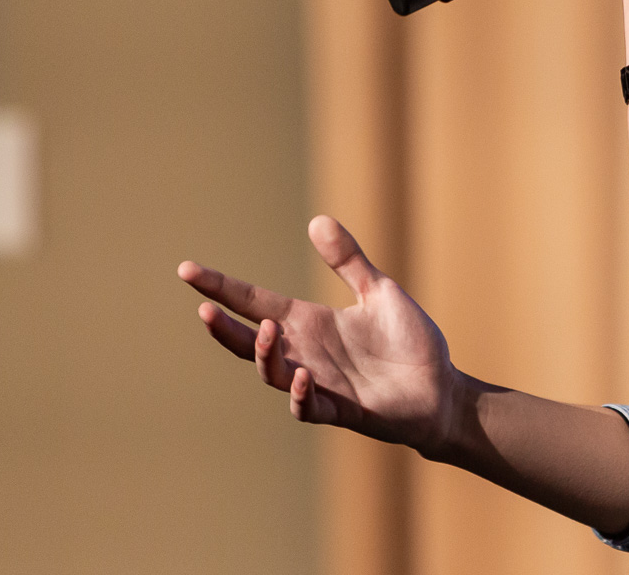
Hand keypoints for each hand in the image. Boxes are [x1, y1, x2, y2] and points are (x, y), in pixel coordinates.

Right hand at [179, 215, 456, 455]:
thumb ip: (348, 261)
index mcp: (310, 323)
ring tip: (267, 330)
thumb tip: (317, 220)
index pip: (255, 302)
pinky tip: (301, 375)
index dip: (222, 286)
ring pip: (271, 373)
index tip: (187, 270)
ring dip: (264, 354)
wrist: (442, 390)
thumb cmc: (409, 343)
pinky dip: (300, 393)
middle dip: (223, 328)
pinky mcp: (340, 409)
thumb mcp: (379, 291)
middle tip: (204, 308)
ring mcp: (318, 383)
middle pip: (249, 341)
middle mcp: (305, 352)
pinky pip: (307, 406)